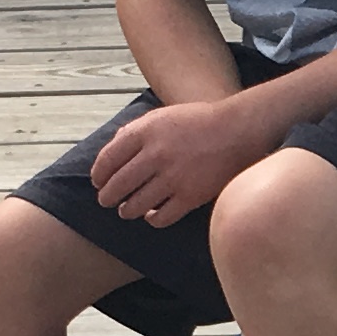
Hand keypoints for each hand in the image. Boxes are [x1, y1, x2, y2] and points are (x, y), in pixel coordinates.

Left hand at [91, 93, 271, 225]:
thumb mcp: (163, 115)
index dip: (98, 174)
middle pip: (118, 185)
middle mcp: (156, 154)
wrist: (238, 131)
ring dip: (126, 210)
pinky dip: (152, 220)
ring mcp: (173, 177)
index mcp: (145, 131)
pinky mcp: (190, 196)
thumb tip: (114, 146)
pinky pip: (161, 217)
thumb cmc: (200, 121)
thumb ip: (137, 129)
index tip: (98, 182)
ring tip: (126, 211)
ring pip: (135, 205)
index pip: (108, 159)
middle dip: (107, 196)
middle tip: (106, 201)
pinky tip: (153, 216)